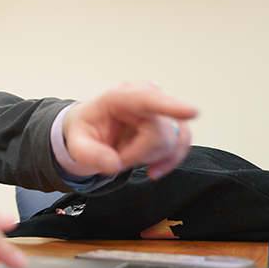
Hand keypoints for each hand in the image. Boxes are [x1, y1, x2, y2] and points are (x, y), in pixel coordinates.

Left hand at [62, 82, 196, 179]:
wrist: (93, 131)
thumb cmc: (87, 131)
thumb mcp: (76, 144)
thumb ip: (89, 155)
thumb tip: (114, 164)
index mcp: (118, 97)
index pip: (146, 99)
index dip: (169, 106)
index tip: (192, 112)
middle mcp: (144, 99)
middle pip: (160, 131)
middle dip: (138, 153)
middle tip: (117, 156)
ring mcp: (160, 111)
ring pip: (174, 140)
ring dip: (150, 157)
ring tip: (127, 154)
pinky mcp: (171, 125)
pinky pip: (182, 145)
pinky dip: (169, 161)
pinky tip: (152, 169)